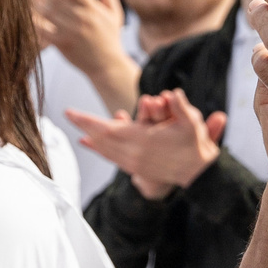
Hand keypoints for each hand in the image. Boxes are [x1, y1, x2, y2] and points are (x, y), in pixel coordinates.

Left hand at [26, 0, 125, 73]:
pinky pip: (44, 31)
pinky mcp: (63, 44)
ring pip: (49, 14)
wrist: (108, 65)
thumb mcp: (115, 14)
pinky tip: (29, 17)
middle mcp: (82, 18)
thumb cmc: (110, 38)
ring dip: (37, 5)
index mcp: (93, 9)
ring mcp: (72, 32)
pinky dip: (35, 23)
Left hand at [66, 89, 225, 199]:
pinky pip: (112, 158)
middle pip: (102, 138)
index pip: (107, 128)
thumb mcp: (191, 123)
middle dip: (85, 126)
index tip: (71, 112)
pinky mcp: (136, 169)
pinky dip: (100, 150)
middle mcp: (134, 153)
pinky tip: (92, 145)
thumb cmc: (194, 146)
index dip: (87, 120)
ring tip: (79, 130)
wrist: (197, 174)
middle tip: (70, 115)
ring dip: (92, 138)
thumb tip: (172, 93)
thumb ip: (181, 106)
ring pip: (105, 149)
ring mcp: (133, 163)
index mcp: (143, 140)